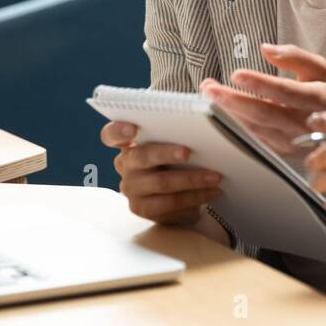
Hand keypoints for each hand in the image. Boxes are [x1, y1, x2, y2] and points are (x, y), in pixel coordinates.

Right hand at [99, 119, 222, 225]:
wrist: (182, 194)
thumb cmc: (178, 160)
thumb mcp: (176, 143)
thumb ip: (178, 131)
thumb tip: (202, 116)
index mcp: (128, 143)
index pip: (111, 134)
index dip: (118, 130)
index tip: (133, 129)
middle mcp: (125, 165)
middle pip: (141, 156)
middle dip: (166, 153)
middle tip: (188, 152)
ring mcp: (131, 188)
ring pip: (160, 182)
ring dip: (191, 179)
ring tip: (214, 176)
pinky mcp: (143, 209)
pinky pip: (170, 203)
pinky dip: (195, 196)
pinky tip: (213, 192)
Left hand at [201, 44, 325, 159]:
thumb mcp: (320, 68)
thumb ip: (295, 56)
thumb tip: (266, 49)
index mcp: (317, 99)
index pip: (285, 91)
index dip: (261, 84)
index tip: (236, 74)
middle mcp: (305, 123)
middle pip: (264, 113)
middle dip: (234, 101)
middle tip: (209, 89)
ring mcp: (292, 142)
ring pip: (255, 130)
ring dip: (228, 114)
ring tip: (209, 95)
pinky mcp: (281, 152)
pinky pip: (254, 141)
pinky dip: (234, 127)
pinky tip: (219, 114)